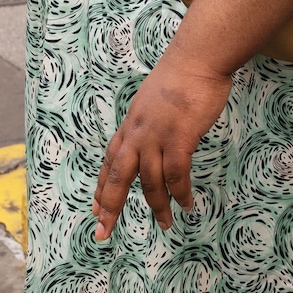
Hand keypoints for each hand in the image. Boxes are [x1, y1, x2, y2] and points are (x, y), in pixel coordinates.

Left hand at [91, 55, 233, 239]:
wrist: (196, 59)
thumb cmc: (181, 76)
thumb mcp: (153, 101)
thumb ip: (150, 122)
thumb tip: (155, 137)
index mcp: (130, 125)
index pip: (110, 162)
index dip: (102, 187)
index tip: (96, 209)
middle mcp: (137, 134)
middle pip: (118, 177)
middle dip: (110, 207)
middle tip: (104, 232)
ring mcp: (157, 137)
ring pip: (150, 181)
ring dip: (158, 206)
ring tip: (166, 224)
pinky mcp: (179, 138)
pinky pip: (177, 174)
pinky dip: (181, 193)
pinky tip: (187, 204)